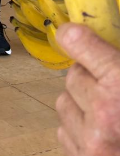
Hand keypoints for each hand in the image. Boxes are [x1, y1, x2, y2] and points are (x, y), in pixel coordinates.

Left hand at [55, 23, 119, 155]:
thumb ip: (117, 63)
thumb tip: (84, 38)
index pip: (77, 42)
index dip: (75, 36)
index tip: (73, 35)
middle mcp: (103, 113)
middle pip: (73, 75)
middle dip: (88, 78)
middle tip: (110, 88)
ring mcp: (91, 142)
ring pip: (64, 103)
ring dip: (80, 105)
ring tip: (106, 115)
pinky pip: (66, 132)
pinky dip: (80, 131)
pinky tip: (104, 136)